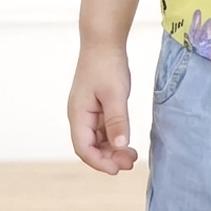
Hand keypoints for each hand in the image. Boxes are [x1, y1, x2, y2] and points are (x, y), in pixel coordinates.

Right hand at [67, 45, 139, 174]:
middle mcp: (79, 116)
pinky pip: (102, 129)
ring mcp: (87, 111)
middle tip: (131, 163)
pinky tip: (127, 141)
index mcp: (78, 114)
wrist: (103, 40)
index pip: (84, 149)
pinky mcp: (96, 106)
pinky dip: (114, 137)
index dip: (100, 162)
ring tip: (132, 156)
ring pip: (97, 139)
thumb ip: (117, 120)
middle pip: (90, 147)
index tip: (118, 170)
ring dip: (112, 149)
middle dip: (108, 158)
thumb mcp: (115, 94)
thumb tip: (121, 146)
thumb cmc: (107, 65)